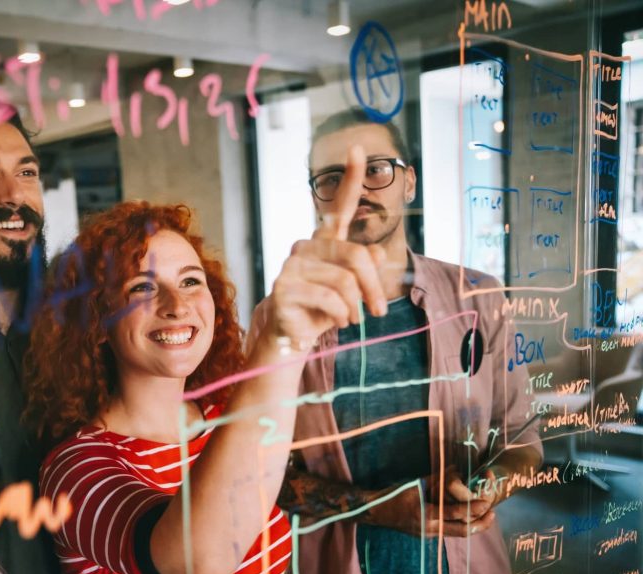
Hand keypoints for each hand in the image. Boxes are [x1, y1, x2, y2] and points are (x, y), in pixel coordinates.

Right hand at [264, 145, 386, 352]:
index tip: (358, 148)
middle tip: (378, 311)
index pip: (338, 206)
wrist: (290, 336)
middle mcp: (305, 248)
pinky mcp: (283, 288)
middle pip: (356, 256)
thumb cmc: (321, 309)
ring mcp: (291, 266)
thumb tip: (375, 254)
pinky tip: (336, 321)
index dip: (350, 177)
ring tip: (354, 320)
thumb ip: (365, 267)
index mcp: (324, 242)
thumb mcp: (351, 289)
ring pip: (345, 281)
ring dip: (357, 306)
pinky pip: (329, 299)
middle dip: (374, 286)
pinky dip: (341, 314)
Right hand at [367, 479, 494, 537]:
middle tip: (493, 513)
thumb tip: (457, 471)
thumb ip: (437, 480)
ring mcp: (429, 534)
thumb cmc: (393, 496)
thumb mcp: (415, 485)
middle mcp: (431, 528)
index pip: (457, 513)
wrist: (376, 512)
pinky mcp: (428, 535)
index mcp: (427, 514)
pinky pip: (450, 531)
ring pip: (458, 533)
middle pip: (463, 531)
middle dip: (481, 523)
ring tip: (486, 517)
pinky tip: (468, 518)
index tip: (488, 501)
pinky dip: (462, 525)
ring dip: (474, 526)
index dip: (475, 508)